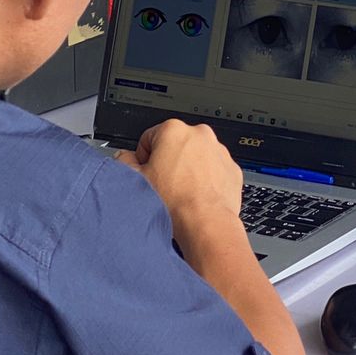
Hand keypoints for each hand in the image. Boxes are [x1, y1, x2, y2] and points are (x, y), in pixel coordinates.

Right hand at [116, 118, 242, 237]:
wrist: (205, 224)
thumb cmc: (173, 203)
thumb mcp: (136, 180)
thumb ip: (124, 162)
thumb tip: (124, 158)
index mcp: (173, 130)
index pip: (149, 138)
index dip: (144, 158)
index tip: (147, 173)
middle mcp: (200, 134)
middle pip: (175, 146)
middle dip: (168, 162)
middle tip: (163, 185)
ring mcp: (219, 150)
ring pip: (196, 157)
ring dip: (188, 170)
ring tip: (181, 193)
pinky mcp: (231, 168)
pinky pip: (214, 170)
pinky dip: (206, 180)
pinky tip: (197, 196)